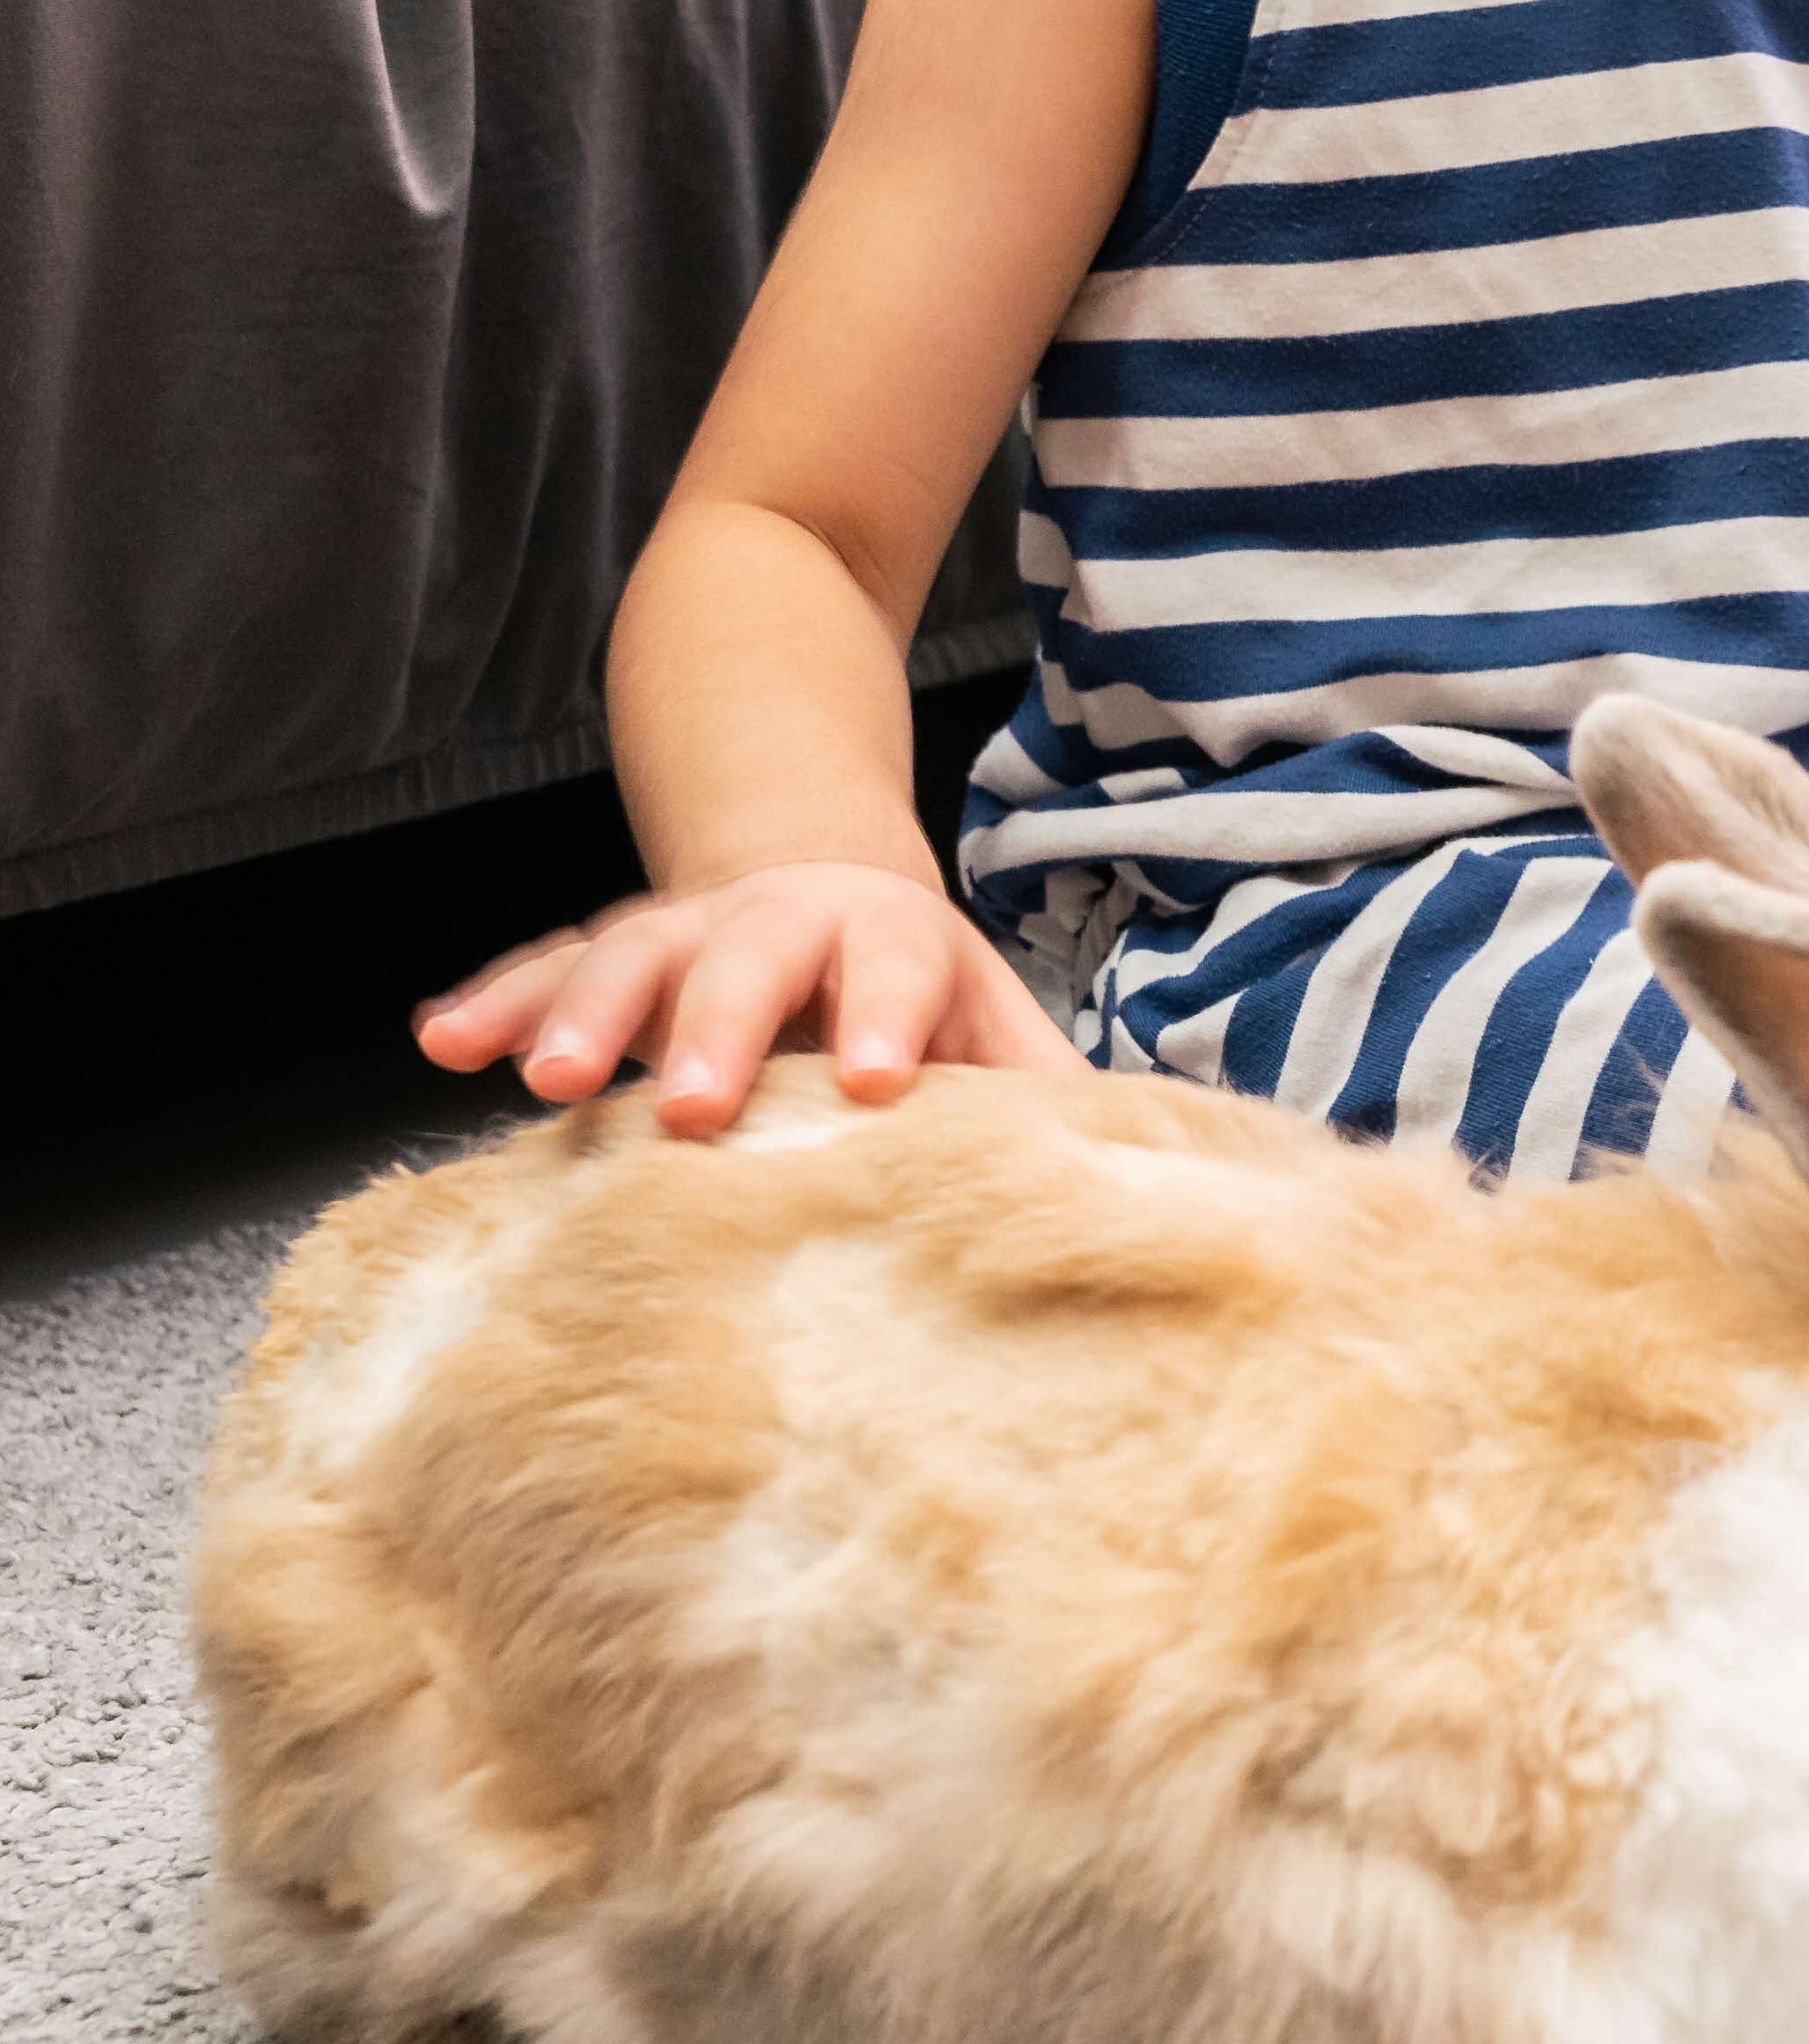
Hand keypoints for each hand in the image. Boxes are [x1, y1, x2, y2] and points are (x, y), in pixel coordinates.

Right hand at [414, 859, 1083, 1137]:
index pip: (897, 970)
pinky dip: (493, 1004)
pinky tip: (442, 1043)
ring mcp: (683, 930)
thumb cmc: (918, 982)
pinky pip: (540, 972)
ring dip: (584, 1015)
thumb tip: (1131, 1173)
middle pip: (749, 961)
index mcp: (891, 934)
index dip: (888, 1017)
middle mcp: (780, 919)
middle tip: (696, 1107)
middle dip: (719, 1028)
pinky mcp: (607, 953)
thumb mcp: (986, 1011)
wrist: (819, 870)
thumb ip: (1035, 1083)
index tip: (879, 1080)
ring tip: (547, 1083)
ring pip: (628, 957)